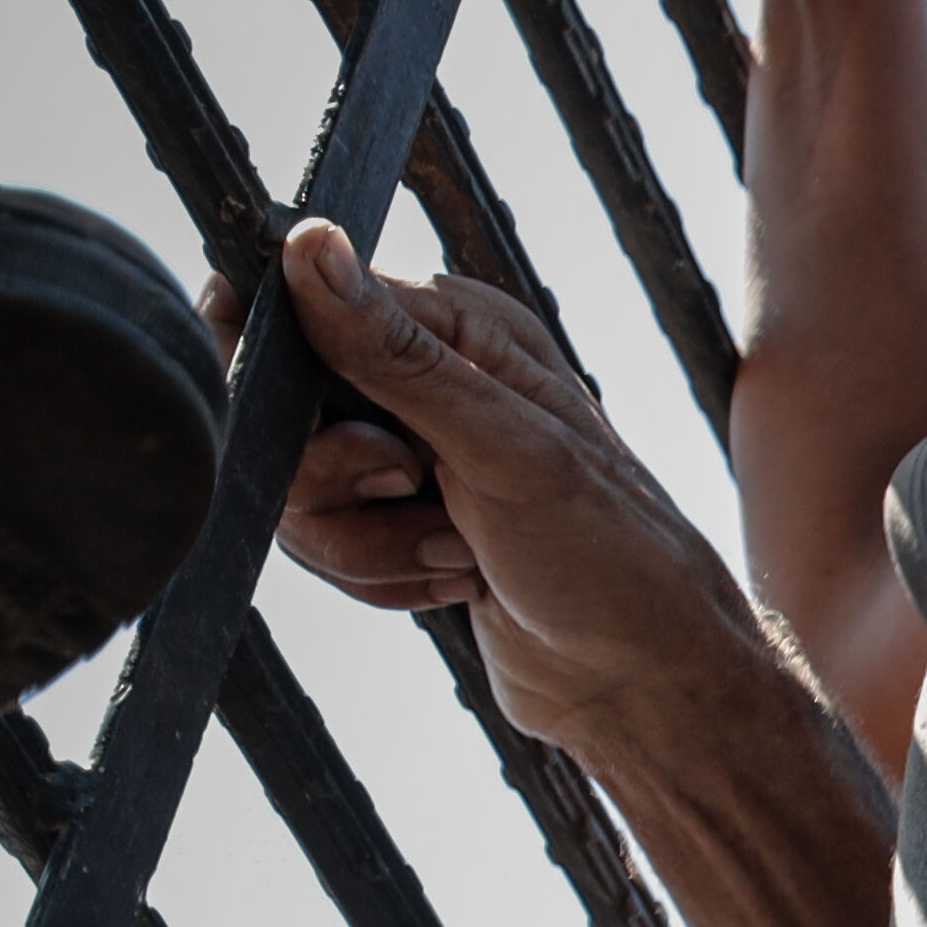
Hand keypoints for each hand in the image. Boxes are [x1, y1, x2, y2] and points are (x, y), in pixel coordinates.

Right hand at [257, 228, 802, 758]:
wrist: (647, 681)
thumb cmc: (611, 559)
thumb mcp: (505, 447)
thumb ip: (398, 355)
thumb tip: (309, 246)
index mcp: (459, 328)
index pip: (302, 299)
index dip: (280, 363)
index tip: (311, 423)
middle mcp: (427, 379)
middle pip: (279, 405)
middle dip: (333, 477)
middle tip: (417, 490)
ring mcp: (407, 453)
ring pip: (296, 486)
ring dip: (367, 541)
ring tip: (458, 552)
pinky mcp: (395, 522)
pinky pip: (322, 541)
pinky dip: (378, 575)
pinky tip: (455, 580)